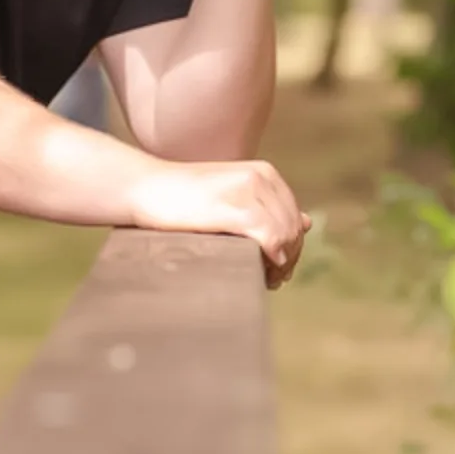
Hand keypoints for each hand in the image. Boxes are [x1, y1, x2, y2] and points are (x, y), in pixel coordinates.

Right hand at [127, 159, 312, 288]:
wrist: (145, 187)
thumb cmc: (183, 199)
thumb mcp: (231, 197)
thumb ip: (267, 207)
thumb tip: (309, 223)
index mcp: (264, 173)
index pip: (294, 217)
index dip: (291, 247)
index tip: (276, 269)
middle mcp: (261, 177)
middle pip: (293, 229)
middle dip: (288, 259)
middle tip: (272, 280)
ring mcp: (249, 190)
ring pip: (286, 236)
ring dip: (281, 264)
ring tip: (264, 279)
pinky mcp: (235, 208)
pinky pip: (271, 238)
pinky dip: (273, 260)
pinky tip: (261, 272)